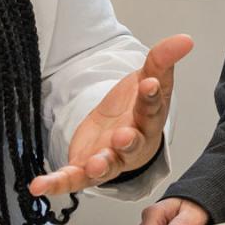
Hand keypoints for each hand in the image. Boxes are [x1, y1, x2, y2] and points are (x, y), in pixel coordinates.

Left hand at [28, 34, 193, 199]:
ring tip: (93, 165)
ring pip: (106, 166)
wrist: (121, 133)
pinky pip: (70, 179)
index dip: (151, 96)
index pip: (152, 108)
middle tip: (124, 136)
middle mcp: (131, 144)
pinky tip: (39, 186)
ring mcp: (108, 159)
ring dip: (100, 166)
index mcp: (148, 120)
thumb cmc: (137, 109)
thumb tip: (186, 39)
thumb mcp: (149, 78)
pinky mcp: (84, 169)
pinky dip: (55, 184)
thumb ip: (162, 59)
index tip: (149, 83)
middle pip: (133, 144)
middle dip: (128, 141)